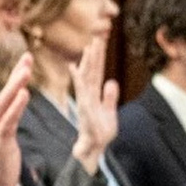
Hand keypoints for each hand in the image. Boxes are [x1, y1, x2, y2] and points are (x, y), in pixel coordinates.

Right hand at [0, 55, 33, 185]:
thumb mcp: (6, 146)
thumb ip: (9, 130)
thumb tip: (13, 121)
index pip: (8, 97)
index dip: (16, 79)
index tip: (26, 62)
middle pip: (5, 94)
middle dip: (16, 74)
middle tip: (27, 56)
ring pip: (4, 103)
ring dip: (16, 85)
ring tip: (26, 69)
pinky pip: (9, 121)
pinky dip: (17, 106)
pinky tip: (26, 93)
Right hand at [69, 34, 119, 174]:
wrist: (94, 149)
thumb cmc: (100, 134)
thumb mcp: (110, 113)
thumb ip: (110, 97)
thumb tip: (112, 82)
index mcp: (94, 95)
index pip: (97, 73)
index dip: (98, 58)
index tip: (98, 43)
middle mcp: (88, 95)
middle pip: (92, 71)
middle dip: (94, 54)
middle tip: (96, 35)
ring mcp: (86, 100)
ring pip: (88, 76)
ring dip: (89, 61)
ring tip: (91, 45)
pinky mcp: (85, 108)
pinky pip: (83, 89)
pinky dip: (79, 78)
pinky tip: (74, 66)